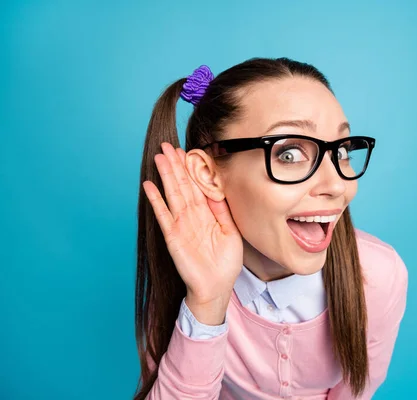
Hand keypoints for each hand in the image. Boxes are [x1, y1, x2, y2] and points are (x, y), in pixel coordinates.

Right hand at [142, 142, 242, 312]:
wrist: (216, 287)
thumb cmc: (226, 263)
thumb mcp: (231, 232)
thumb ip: (223, 211)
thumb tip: (218, 189)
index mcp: (208, 214)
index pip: (198, 186)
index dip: (192, 169)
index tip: (186, 151)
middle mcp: (193, 216)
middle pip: (183, 185)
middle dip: (176, 165)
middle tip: (167, 146)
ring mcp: (181, 225)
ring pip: (173, 194)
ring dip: (166, 176)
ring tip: (158, 157)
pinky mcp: (173, 236)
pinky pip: (163, 214)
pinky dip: (155, 200)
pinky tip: (148, 185)